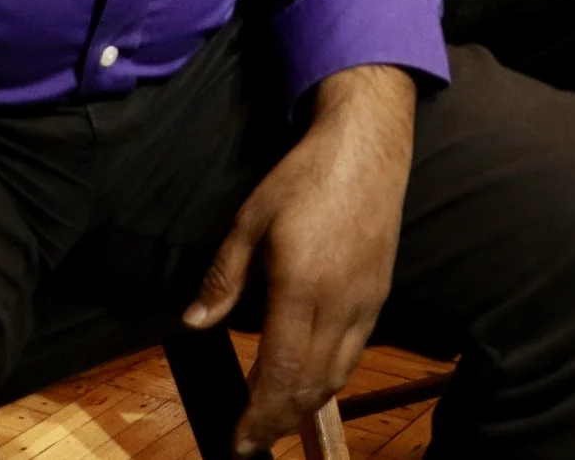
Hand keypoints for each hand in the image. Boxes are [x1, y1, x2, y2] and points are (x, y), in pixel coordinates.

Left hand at [185, 65, 415, 454]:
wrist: (369, 145)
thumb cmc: (304, 177)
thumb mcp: (251, 219)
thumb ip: (224, 277)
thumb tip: (194, 323)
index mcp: (301, 288)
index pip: (279, 372)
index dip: (257, 416)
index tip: (237, 444)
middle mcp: (340, 305)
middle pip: (311, 386)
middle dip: (279, 422)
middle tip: (251, 443)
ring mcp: (366, 302)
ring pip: (338, 375)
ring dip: (306, 405)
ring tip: (276, 419)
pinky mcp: (380, 294)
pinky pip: (355, 352)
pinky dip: (329, 377)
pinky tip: (310, 378)